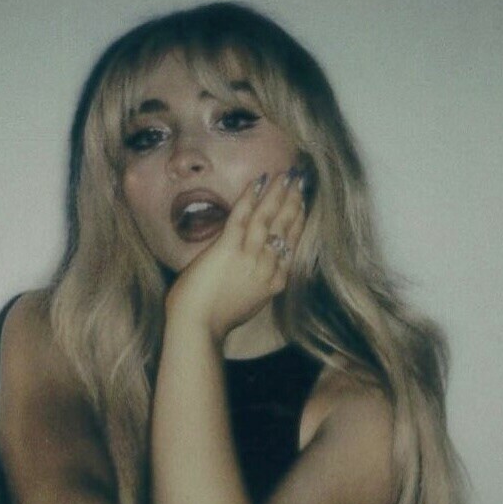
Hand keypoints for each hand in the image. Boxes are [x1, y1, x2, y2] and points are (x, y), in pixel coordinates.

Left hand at [165, 169, 306, 341]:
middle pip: (284, 227)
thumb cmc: (214, 320)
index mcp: (274, 282)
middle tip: (300, 180)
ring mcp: (249, 257)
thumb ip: (253, 284)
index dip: (299, 220)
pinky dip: (251, 197)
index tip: (303, 203)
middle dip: (294, 200)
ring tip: (286, 174)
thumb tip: (250, 270)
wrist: (198, 329)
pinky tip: (259, 181)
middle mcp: (267, 267)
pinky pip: (242, 217)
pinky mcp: (227, 249)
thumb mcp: (246, 303)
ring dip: (278, 193)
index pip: (292, 244)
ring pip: (268, 218)